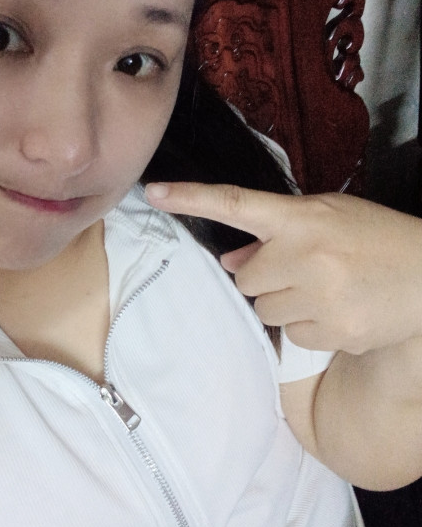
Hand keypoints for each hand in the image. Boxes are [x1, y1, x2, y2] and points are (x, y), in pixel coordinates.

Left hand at [146, 182, 421, 353]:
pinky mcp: (330, 331)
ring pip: (262, 308)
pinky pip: (289, 334)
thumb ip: (274, 235)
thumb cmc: (373, 238)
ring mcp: (317, 295)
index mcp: (300, 217)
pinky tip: (336, 310)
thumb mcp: (326, 218)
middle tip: (301, 269)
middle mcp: (303, 253)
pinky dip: (305, 325)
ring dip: (282, 301)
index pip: (234, 203)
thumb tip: (228, 258)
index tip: (153, 192)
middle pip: (243, 276)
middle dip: (263, 276)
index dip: (190, 198)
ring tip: (323, 289)